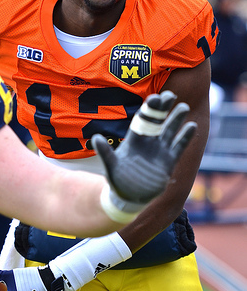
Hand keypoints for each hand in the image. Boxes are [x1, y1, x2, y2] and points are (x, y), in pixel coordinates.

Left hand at [92, 91, 195, 218]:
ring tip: (183, 107)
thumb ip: (105, 152)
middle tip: (170, 94)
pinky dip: (185, 137)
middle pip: (157, 120)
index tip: (155, 97)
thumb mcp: (111, 166)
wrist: (129, 196)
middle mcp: (148, 140)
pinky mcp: (169, 160)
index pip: (142, 119)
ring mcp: (160, 149)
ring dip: (176, 119)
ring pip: (170, 130)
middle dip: (163, 108)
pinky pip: (179, 146)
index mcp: (134, 138)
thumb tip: (96, 138)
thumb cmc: (118, 179)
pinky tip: (192, 126)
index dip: (148, 108)